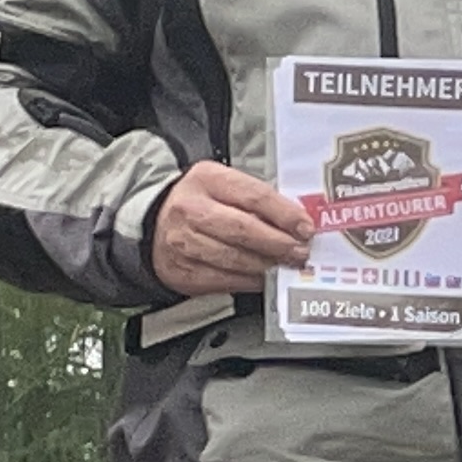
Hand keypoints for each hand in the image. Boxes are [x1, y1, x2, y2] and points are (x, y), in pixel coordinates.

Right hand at [150, 162, 314, 293]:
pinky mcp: (183, 271)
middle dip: (279, 244)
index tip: (306, 227)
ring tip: (285, 265)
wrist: (155, 225)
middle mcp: (191, 209)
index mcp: (207, 179)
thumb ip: (257, 200)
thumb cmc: (200, 204)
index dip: (285, 214)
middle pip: (244, 229)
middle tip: (300, 252)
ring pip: (235, 258)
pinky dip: (250, 281)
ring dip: (267, 265)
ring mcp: (183, 242)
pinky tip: (263, 278)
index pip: (254, 196)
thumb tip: (297, 222)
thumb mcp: (224, 186)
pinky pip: (224, 280)